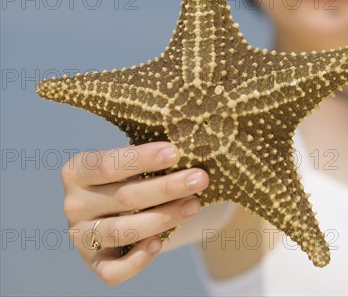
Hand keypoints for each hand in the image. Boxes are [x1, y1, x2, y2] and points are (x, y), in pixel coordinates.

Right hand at [61, 142, 208, 284]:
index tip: (175, 152)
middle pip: (124, 197)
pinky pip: (113, 271)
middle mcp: (73, 204)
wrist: (122, 209)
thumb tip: (187, 148)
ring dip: (163, 218)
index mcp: (77, 171)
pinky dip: (137, 260)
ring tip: (194, 205)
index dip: (143, 158)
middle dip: (167, 187)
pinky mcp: (94, 263)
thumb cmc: (131, 175)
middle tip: (200, 178)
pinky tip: (159, 243)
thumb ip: (148, 157)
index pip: (109, 165)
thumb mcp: (132, 162)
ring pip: (123, 231)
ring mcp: (81, 236)